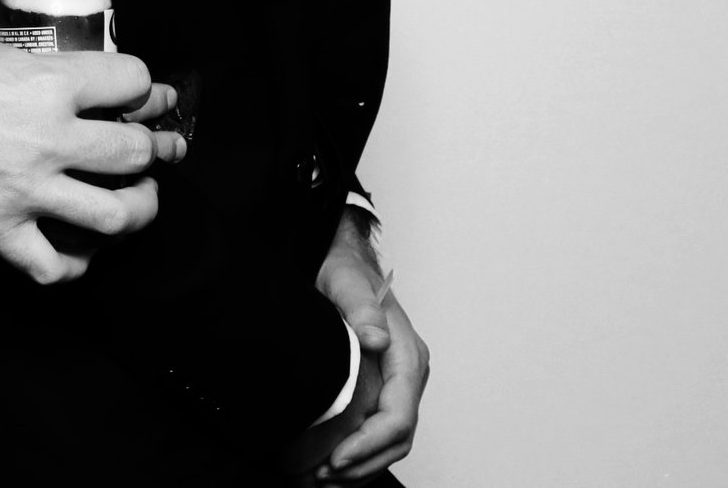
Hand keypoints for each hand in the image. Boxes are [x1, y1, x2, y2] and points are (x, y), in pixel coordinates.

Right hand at [0, 24, 184, 285]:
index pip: (132, 80)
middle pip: (135, 152)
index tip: (144, 93)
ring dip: (136, 208)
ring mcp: (25, 192)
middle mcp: (48, 139)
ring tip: (133, 200)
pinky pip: (55, 266)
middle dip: (151, 147)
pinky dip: (75, 262)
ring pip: (116, 216)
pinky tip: (78, 246)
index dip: (143, 85)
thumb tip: (45, 68)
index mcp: (47, 82)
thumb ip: (23, 58)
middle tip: (152, 147)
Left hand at [314, 211, 428, 481]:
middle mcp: (407, 375)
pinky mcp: (379, 389)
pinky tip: (326, 463)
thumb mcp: (346, 282)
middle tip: (320, 477)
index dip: (369, 444)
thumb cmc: (344, 271)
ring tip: (319, 479)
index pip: (398, 415)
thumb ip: (361, 309)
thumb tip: (378, 339)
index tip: (336, 459)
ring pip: (388, 442)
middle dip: (362, 464)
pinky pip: (376, 432)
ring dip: (359, 467)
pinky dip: (356, 454)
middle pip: (396, 438)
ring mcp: (395, 384)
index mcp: (407, 356)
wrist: (341, 261)